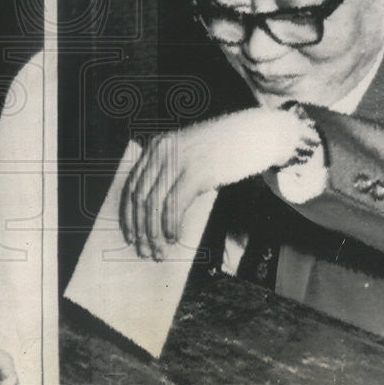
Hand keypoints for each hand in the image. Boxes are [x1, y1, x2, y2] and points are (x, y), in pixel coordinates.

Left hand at [120, 107, 302, 260]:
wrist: (255, 133)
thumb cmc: (224, 150)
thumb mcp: (189, 156)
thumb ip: (170, 174)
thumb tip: (154, 214)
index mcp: (156, 147)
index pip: (131, 185)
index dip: (128, 215)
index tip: (129, 236)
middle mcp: (162, 150)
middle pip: (139, 198)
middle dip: (139, 229)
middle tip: (144, 251)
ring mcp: (178, 159)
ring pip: (154, 204)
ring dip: (153, 233)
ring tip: (159, 251)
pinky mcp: (196, 170)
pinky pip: (174, 205)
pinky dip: (170, 226)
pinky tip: (174, 238)